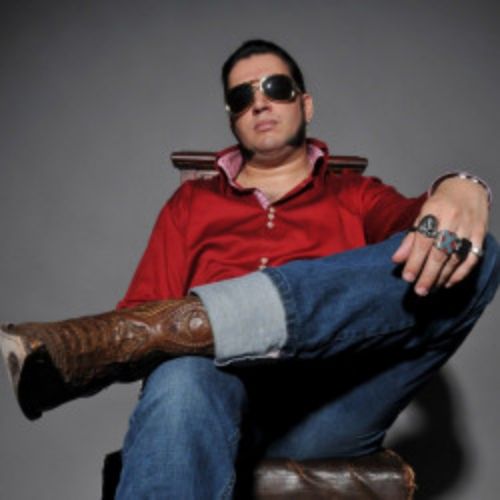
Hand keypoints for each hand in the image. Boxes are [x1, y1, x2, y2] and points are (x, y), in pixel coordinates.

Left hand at [392, 176, 488, 295]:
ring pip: (456, 257)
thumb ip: (410, 238)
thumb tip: (397, 259)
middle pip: (440, 252)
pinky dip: (460, 273)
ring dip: (442, 276)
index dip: (414, 260)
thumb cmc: (439, 205)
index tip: (407, 277)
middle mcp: (454, 219)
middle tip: (419, 290)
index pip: (423, 240)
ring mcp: (469, 228)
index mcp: (435, 211)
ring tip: (430, 289)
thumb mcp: (421, 215)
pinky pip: (472, 258)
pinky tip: (448, 283)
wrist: (467, 190)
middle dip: (428, 274)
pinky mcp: (480, 235)